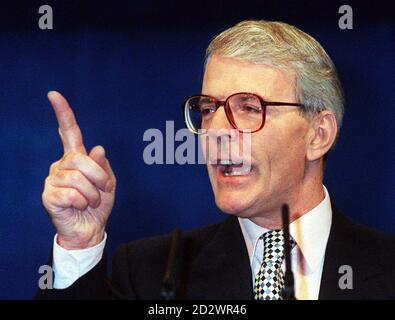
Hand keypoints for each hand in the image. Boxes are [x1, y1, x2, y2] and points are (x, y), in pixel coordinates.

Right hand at [42, 91, 115, 248]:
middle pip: (82, 160)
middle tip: (102, 190)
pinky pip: (73, 194)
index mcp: (76, 159)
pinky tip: (78, 207)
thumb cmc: (98, 205)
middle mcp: (62, 165)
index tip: (54, 95)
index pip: (69, 132)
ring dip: (93, 194)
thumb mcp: (109, 183)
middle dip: (99, 177)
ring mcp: (53, 180)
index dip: (63, 113)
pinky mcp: (48, 196)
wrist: (90, 229)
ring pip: (79, 178)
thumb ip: (103, 166)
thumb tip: (97, 149)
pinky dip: (83, 203)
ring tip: (90, 201)